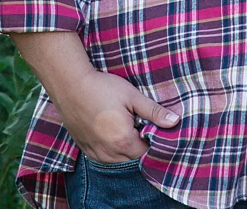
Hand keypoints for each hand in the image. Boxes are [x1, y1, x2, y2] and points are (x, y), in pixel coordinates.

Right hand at [55, 68, 180, 163]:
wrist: (70, 85)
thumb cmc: (102, 88)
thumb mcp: (132, 96)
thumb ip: (154, 112)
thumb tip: (175, 121)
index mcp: (123, 140)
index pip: (147, 152)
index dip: (152, 140)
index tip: (151, 126)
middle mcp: (108, 152)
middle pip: (133, 158)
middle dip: (139, 145)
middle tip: (138, 124)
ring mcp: (95, 153)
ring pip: (118, 160)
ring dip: (125, 148)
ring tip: (124, 126)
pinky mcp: (85, 149)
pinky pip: (104, 157)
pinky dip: (111, 149)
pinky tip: (110, 131)